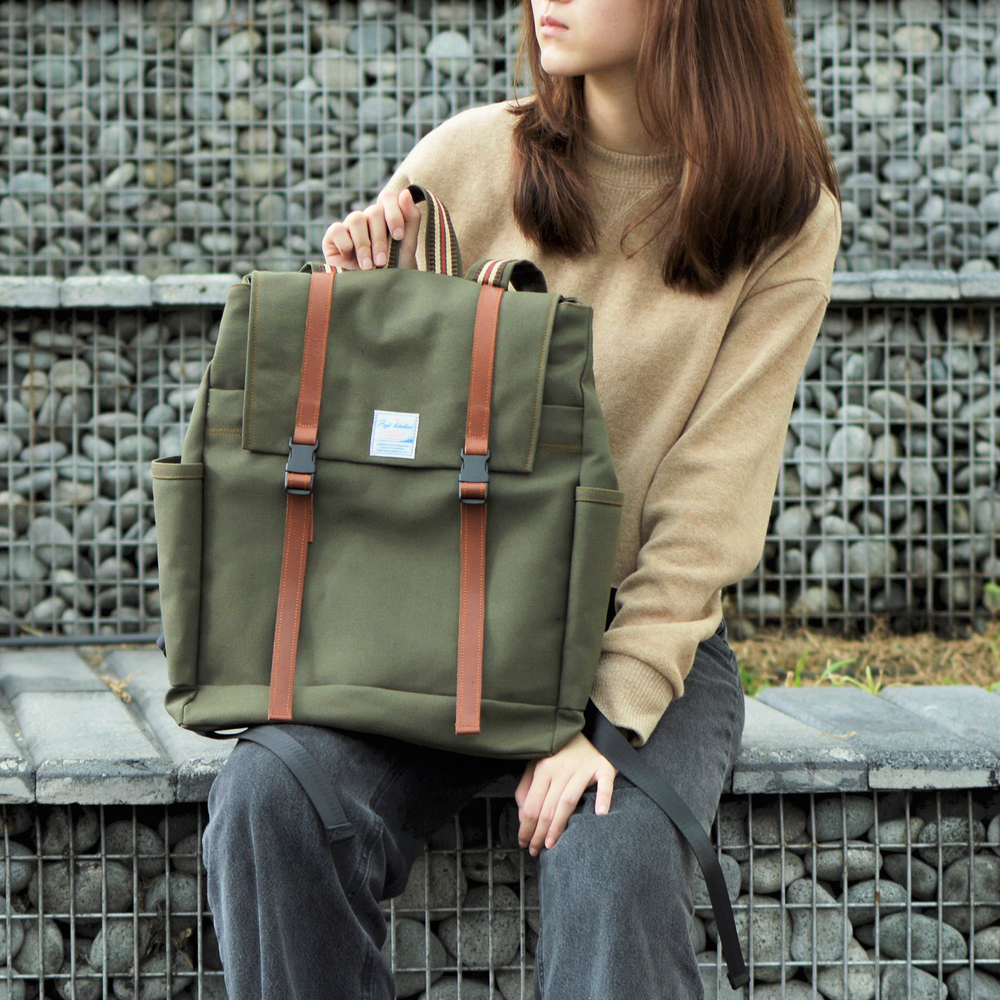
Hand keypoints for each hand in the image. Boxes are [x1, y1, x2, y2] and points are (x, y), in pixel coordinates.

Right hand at [321, 187, 420, 270]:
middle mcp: (367, 219)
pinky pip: (337, 229)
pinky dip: (345, 243)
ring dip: (364, 245)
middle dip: (380, 239)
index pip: (387, 197)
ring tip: (369, 266)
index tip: (398, 236)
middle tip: (383, 261)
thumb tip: (405, 193)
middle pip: (373, 211)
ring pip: (356, 219)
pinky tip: (350, 258)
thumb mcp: (407, 248)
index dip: (393, 213)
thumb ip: (411, 219)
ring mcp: (349, 227)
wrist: (375, 296)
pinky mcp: (333, 238)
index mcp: (386, 217)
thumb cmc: (393, 272)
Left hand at [514, 732, 617, 856]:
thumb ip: (526, 789)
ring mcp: (584, 768)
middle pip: (548, 806)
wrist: (589, 734)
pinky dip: (603, 797)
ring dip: (559, 825)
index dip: (526, 826)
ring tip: (553, 844)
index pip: (532, 803)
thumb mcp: (537, 765)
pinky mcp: (604, 767)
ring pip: (568, 800)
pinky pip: (604, 784)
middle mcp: (562, 768)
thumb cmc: (560, 755)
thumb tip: (522, 817)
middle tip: (536, 850)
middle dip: (539, 832)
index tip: (524, 843)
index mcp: (543, 768)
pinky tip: (600, 814)